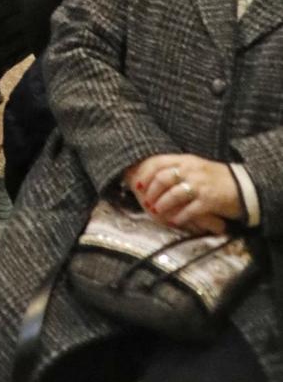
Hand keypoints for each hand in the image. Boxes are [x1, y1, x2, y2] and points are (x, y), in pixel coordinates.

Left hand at [125, 153, 240, 232]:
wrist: (244, 186)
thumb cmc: (215, 178)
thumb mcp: (195, 168)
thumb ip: (176, 170)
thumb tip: (152, 179)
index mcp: (185, 159)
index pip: (158, 162)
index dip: (145, 173)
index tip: (137, 185)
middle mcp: (191, 169)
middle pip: (162, 178)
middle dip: (151, 192)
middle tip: (146, 202)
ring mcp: (200, 185)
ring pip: (173, 194)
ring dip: (162, 205)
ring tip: (156, 212)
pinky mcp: (209, 200)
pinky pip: (189, 210)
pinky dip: (179, 216)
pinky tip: (175, 221)